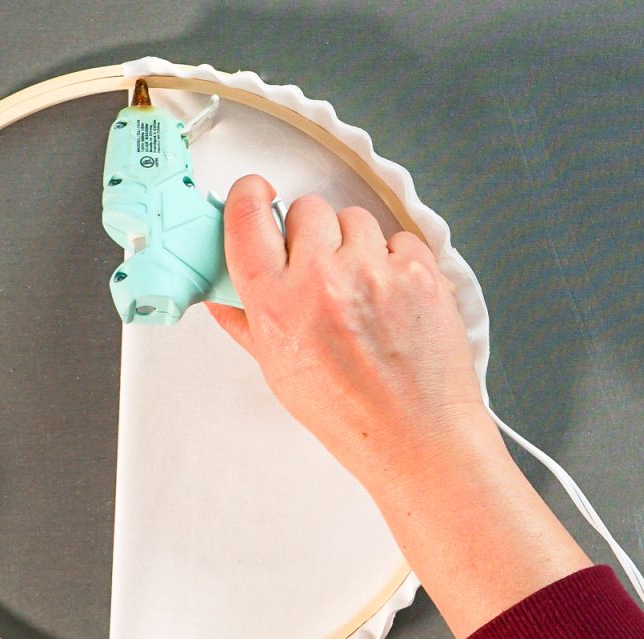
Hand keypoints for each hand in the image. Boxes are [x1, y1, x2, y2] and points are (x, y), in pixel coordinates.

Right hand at [208, 176, 591, 638]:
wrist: (418, 439)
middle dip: (310, 232)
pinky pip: (398, 237)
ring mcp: (374, 272)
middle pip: (306, 210)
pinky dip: (394, 258)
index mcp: (277, 306)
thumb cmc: (351, 416)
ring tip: (361, 289)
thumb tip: (224, 297)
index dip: (248, 196)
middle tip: (319, 267)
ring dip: (354, 243)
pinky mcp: (419, 271)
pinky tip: (391, 296)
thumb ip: (247, 325)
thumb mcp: (279, 372)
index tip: (254, 194)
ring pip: (355, 218)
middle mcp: (322, 280)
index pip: (246, 218)